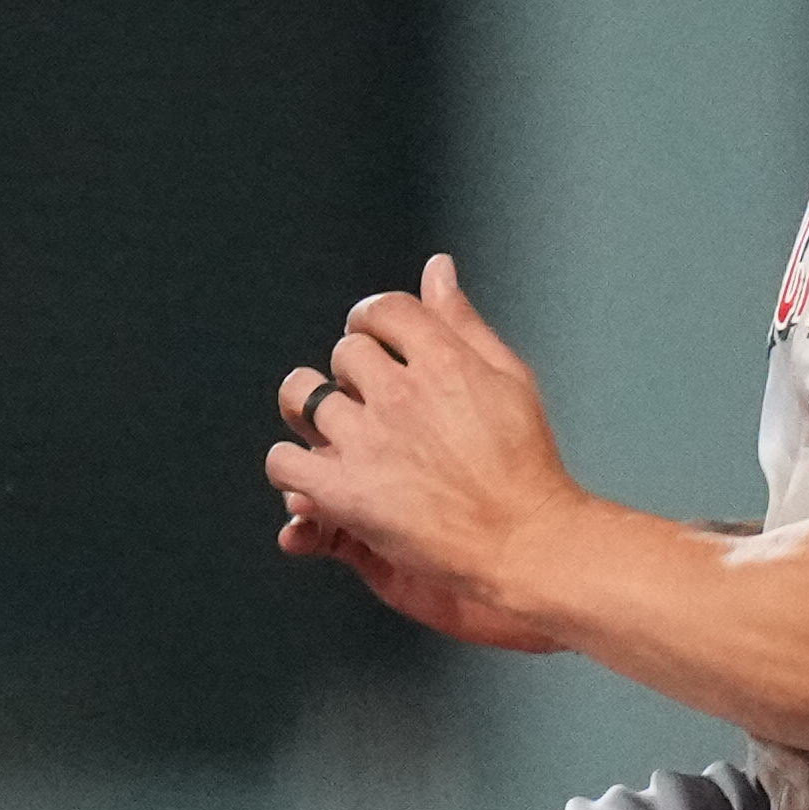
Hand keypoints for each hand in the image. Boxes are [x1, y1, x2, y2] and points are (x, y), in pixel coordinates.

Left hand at [264, 256, 587, 644]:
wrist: (523, 542)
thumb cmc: (524, 463)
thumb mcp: (508, 378)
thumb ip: (463, 322)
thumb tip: (437, 267)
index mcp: (443, 360)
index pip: (384, 309)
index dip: (373, 320)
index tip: (373, 338)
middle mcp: (400, 393)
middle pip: (345, 352)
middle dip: (353, 370)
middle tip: (367, 400)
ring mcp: (369, 442)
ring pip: (302, 396)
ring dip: (310, 408)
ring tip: (329, 428)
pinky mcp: (346, 492)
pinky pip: (284, 461)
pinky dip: (290, 465)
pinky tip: (313, 474)